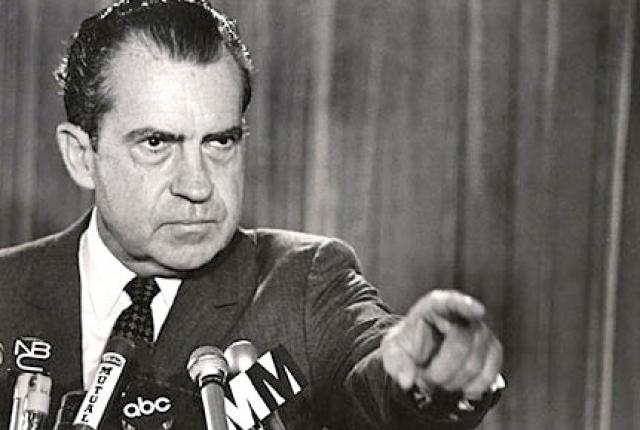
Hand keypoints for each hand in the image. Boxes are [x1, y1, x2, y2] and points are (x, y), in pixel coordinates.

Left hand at [380, 290, 502, 399]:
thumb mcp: (392, 351)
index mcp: (434, 306)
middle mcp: (462, 315)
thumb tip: (406, 381)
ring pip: (474, 363)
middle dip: (440, 371)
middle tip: (425, 379)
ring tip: (438, 381)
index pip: (451, 302)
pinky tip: (461, 389)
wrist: (422, 356)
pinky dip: (474, 388)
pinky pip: (490, 373)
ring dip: (453, 382)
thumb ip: (396, 363)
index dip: (465, 305)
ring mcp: (481, 332)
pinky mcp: (493, 351)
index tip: (479, 311)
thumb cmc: (408, 347)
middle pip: (460, 343)